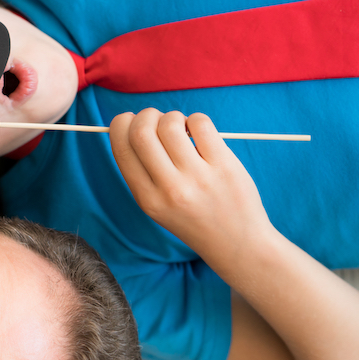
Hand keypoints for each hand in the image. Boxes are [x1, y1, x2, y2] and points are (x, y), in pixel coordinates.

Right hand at [109, 109, 270, 262]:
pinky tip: (199, 132)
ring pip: (171, 124)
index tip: (130, 122)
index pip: (122, 149)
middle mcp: (170, 189)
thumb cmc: (195, 218)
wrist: (237, 244)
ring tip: (182, 128)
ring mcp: (198, 178)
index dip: (121, 125)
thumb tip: (132, 125)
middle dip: (146, 115)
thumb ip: (143, 173)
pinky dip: (196, 119)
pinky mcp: (225, 166)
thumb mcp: (158, 206)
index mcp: (147, 199)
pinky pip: (201, 124)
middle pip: (141, 132)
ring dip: (173, 117)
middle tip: (157, 120)